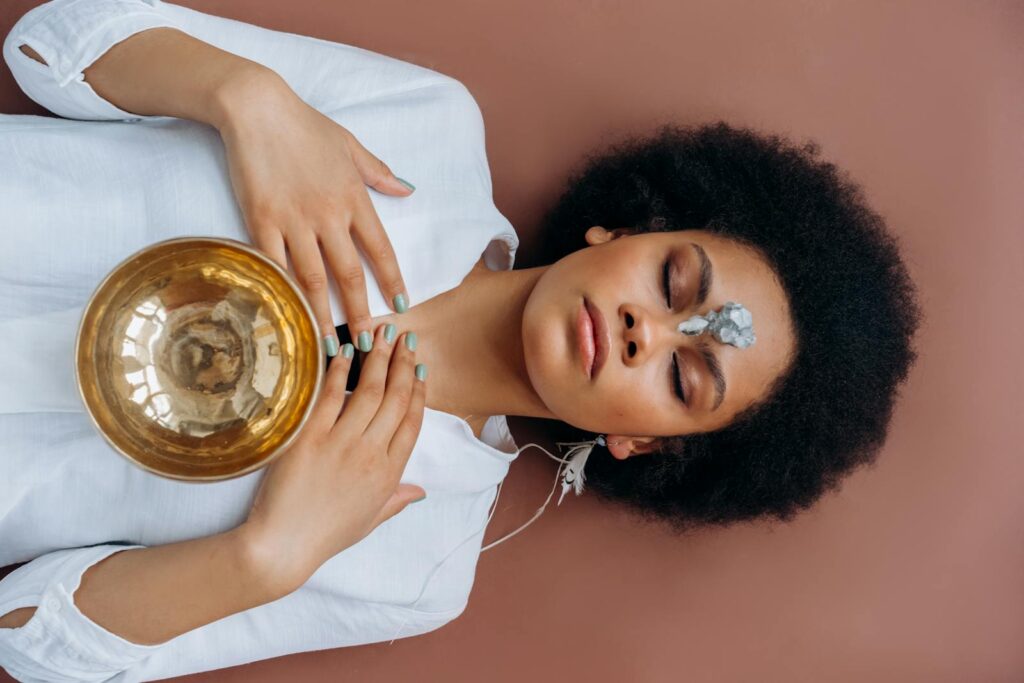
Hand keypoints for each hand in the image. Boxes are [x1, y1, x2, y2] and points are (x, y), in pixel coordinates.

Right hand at [217, 71, 414, 352]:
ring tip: (329, 343)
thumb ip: (378, 173)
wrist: (257, 108)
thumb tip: (407, 190)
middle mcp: (328, 215)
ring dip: (323, 313)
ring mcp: (294, 221)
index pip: (380, 249)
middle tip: (367, 343)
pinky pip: (275, 265)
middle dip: (360, 312)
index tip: (402, 305)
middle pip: (349, 274)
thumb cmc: (305, 125)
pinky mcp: (261, 221)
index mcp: (354, 198)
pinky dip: (283, 291)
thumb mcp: (350, 145)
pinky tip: (287, 314)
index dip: (392, 280)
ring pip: (313, 278)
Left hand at [240, 324, 426, 590]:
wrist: (283, 546)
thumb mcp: (370, 520)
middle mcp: (371, 455)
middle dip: (403, 364)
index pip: (412, 422)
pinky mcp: (310, 439)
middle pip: (395, 399)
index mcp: (389, 474)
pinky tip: (346, 352)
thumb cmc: (325, 535)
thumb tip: (420, 491)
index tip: (420, 368)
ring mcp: (341, 445)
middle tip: (406, 338)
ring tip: (383, 333)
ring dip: (378, 359)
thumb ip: (397, 500)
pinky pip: (329, 398)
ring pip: (368, 392)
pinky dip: (339, 372)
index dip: (418, 391)